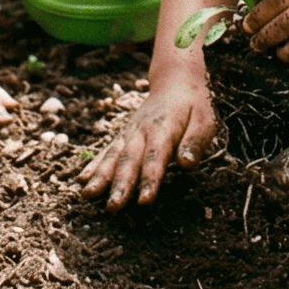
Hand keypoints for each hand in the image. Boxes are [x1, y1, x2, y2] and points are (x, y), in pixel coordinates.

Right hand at [78, 72, 220, 208]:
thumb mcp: (205, 119)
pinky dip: (94, 165)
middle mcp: (142, 131)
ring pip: (113, 156)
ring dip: (100, 176)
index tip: (144, 201)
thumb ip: (195, 141)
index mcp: (164, 128)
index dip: (150, 179)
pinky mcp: (123, 135)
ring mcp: (129, 133)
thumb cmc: (194, 105)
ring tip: (88, 195)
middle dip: (120, 184)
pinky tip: (82, 179)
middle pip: (130, 160)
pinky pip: (107, 150)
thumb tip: (187, 164)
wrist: (176, 81)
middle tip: (113, 207)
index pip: (156, 157)